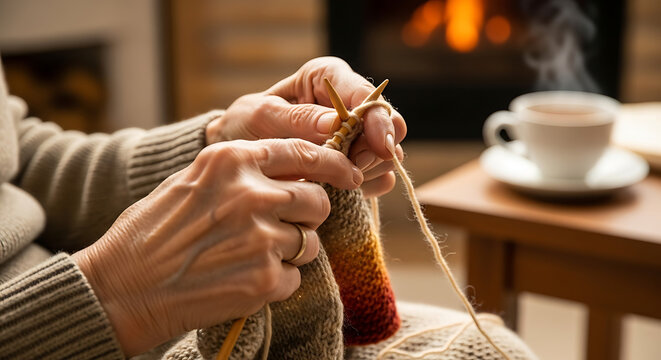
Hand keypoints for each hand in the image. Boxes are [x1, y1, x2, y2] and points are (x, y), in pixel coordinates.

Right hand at [72, 139, 361, 355]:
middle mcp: (251, 194)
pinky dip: (276, 280)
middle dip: (309, 214)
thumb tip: (292, 169)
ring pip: (309, 242)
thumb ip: (242, 170)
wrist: (124, 287)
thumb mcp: (192, 180)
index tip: (350, 173)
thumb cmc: (153, 231)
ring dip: (290, 250)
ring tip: (250, 255)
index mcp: (232, 160)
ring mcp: (261, 238)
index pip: (304, 153)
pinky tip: (242, 278)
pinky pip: (295, 276)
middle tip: (286, 224)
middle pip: (317, 200)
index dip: (334, 164)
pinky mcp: (264, 279)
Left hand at [206, 56, 406, 197]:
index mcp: (330, 78)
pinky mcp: (360, 164)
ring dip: (368, 170)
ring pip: (389, 156)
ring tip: (332, 178)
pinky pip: (382, 178)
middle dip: (374, 151)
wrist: (241, 154)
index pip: (369, 95)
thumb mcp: (260, 117)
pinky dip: (366, 186)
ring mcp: (359, 135)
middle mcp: (351, 103)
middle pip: (391, 127)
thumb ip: (297, 119)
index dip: (379, 120)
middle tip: (347, 168)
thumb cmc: (246, 126)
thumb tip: (337, 123)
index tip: (379, 146)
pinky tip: (338, 188)